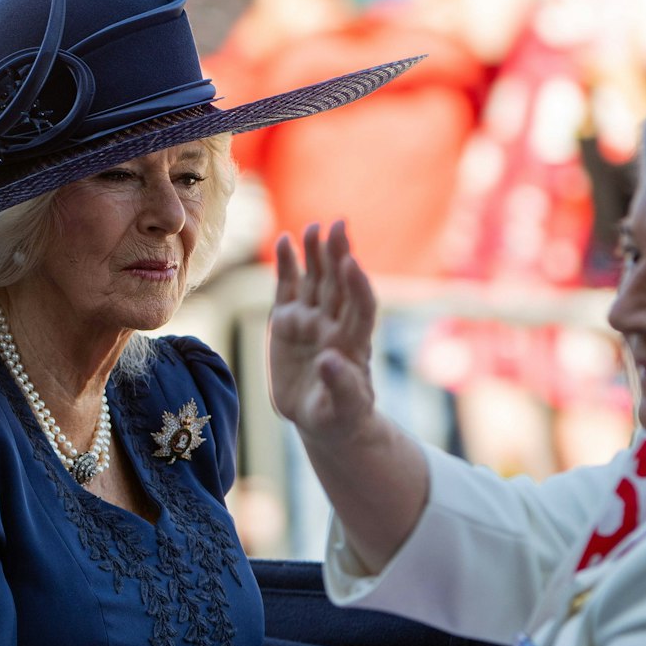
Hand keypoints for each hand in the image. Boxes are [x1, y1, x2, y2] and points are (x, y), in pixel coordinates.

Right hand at [269, 222, 379, 441]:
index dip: (357, 286)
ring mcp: (311, 320)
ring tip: (313, 228)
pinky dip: (287, 265)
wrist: (324, 419)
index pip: (361, 308)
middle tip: (338, 226)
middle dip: (338, 255)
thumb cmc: (340, 416)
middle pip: (339, 284)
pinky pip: (288, 287)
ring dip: (315, 253)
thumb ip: (340, 385)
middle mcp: (333, 324)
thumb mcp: (343, 409)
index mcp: (352, 344)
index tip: (351, 264)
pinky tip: (285, 242)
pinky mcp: (288, 321)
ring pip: (315, 279)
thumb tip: (328, 361)